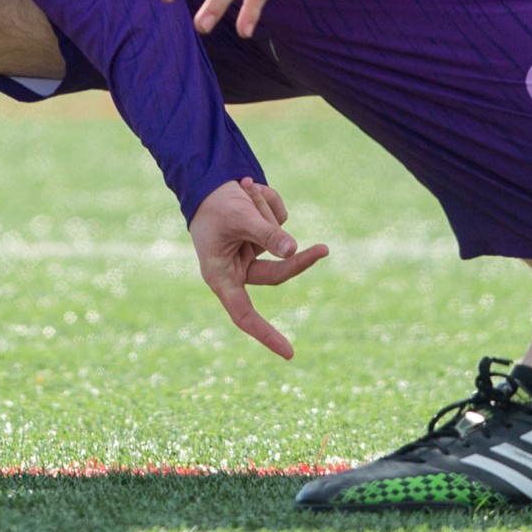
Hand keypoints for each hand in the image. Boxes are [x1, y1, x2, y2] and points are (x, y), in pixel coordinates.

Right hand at [188, 177, 328, 359]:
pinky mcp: (261, 237)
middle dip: (299, 259)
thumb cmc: (216, 204)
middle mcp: (236, 270)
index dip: (266, 334)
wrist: (207, 179)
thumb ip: (267, 235)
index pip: (245, 315)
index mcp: (221, 276)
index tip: (289, 353)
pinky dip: (268, 202)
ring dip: (266, 210)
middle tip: (324, 249)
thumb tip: (294, 251)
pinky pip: (280, 223)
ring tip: (245, 187)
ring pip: (279, 240)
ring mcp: (251, 253)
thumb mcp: (241, 217)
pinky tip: (250, 188)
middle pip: (278, 273)